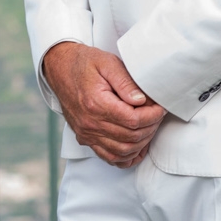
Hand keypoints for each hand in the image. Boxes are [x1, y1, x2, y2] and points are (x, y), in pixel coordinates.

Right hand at [42, 42, 165, 167]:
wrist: (60, 68)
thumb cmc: (84, 63)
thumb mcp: (108, 63)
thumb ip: (126, 82)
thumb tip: (142, 101)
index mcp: (96, 103)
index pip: (133, 120)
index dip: (152, 116)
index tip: (160, 107)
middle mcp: (90, 123)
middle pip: (130, 137)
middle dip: (151, 128)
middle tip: (157, 115)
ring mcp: (86, 133)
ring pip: (122, 151)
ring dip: (142, 142)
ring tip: (149, 126)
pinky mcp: (85, 138)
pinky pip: (109, 157)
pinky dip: (126, 156)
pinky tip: (137, 146)